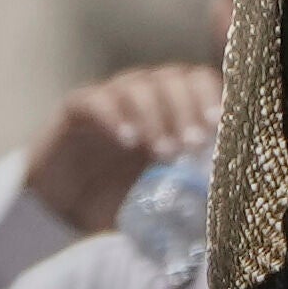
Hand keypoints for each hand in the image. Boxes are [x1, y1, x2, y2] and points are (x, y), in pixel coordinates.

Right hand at [21, 62, 224, 236]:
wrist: (62, 210)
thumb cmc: (120, 201)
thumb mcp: (165, 198)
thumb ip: (192, 191)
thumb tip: (224, 204)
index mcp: (169, 110)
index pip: (197, 81)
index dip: (210, 95)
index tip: (218, 125)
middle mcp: (142, 98)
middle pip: (172, 78)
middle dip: (187, 109)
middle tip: (192, 144)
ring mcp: (108, 101)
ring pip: (137, 85)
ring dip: (155, 116)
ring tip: (163, 152)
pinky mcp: (75, 110)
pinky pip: (94, 100)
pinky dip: (113, 116)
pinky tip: (127, 140)